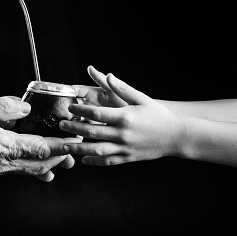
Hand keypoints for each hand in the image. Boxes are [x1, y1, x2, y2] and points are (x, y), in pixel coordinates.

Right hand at [0, 96, 77, 181]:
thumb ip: (3, 106)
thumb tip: (25, 108)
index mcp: (1, 146)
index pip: (41, 148)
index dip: (63, 145)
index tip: (77, 140)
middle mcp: (3, 162)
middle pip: (42, 164)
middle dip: (62, 156)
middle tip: (75, 145)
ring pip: (32, 169)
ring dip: (50, 162)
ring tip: (63, 153)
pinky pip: (19, 170)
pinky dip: (34, 164)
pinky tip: (39, 161)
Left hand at [60, 68, 183, 165]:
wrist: (176, 137)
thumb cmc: (158, 115)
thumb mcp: (141, 98)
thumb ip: (122, 88)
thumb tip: (108, 75)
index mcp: (125, 117)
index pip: (97, 114)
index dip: (81, 111)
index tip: (70, 108)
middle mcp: (123, 134)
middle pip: (93, 132)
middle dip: (74, 128)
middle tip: (61, 125)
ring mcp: (125, 148)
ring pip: (97, 150)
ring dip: (79, 148)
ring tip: (65, 145)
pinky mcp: (128, 158)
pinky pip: (107, 162)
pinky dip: (94, 162)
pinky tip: (84, 160)